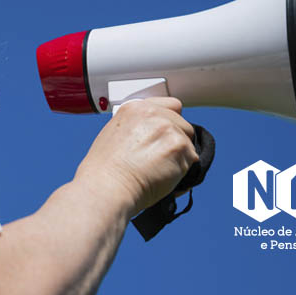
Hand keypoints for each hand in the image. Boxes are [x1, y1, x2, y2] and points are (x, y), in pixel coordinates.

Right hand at [74, 97, 198, 216]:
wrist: (107, 188)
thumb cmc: (103, 172)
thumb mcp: (112, 136)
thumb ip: (135, 129)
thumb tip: (152, 138)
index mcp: (134, 108)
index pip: (170, 105)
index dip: (171, 122)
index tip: (166, 135)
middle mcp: (152, 113)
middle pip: (183, 124)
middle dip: (176, 141)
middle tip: (161, 159)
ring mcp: (167, 128)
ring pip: (188, 143)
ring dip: (180, 157)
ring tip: (159, 170)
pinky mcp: (179, 146)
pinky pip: (192, 159)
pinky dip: (182, 171)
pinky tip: (163, 177)